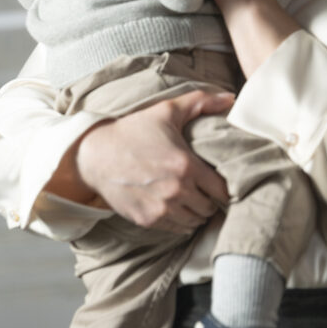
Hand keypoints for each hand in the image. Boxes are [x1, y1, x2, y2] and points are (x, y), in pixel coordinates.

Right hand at [73, 90, 233, 231]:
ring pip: (195, 221)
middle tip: (206, 190)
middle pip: (210, 208)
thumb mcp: (167, 111)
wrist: (96, 155)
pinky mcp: (148, 220)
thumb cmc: (134, 130)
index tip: (221, 182)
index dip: (225, 187)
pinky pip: (177, 229)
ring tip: (193, 199)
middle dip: (211, 199)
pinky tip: (177, 206)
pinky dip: (181, 220)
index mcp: (186, 165)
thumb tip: (231, 98)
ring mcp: (161, 208)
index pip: (222, 189)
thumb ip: (202, 102)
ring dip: (197, 212)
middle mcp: (176, 190)